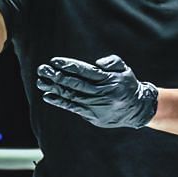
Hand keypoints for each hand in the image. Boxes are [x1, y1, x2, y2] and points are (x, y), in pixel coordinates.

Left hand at [36, 55, 157, 128]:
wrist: (137, 109)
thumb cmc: (127, 85)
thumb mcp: (124, 69)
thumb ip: (112, 61)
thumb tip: (97, 63)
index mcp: (108, 79)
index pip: (85, 71)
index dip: (68, 66)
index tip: (54, 61)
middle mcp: (101, 93)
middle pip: (75, 84)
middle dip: (57, 76)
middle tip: (42, 69)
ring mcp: (96, 106)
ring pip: (72, 96)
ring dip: (54, 89)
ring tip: (40, 82)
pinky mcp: (93, 116)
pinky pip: (73, 108)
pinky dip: (60, 102)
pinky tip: (48, 96)